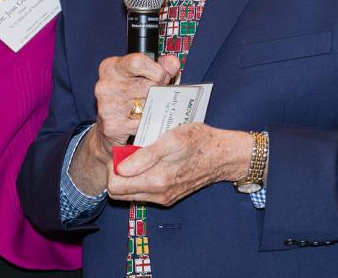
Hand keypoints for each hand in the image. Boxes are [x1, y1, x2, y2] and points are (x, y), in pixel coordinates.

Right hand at [92, 53, 179, 152]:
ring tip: (153, 107)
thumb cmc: (129, 94)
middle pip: (146, 85)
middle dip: (159, 91)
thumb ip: (161, 65)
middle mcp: (105, 85)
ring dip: (155, 108)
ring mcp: (107, 106)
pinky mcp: (112, 126)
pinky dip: (149, 123)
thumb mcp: (143, 74)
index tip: (163, 77)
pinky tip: (146, 121)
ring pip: (147, 106)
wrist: (110, 124)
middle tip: (161, 95)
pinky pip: (143, 124)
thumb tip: (173, 64)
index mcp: (111, 67)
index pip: (137, 62)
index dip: (156, 70)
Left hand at [107, 124, 250, 206]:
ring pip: (131, 193)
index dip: (113, 167)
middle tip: (130, 153)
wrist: (224, 155)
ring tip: (142, 155)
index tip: (123, 152)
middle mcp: (158, 195)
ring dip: (129, 176)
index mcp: (156, 181)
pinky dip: (141, 178)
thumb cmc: (199, 142)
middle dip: (118, 173)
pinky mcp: (169, 196)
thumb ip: (145, 156)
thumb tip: (121, 168)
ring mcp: (163, 198)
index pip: (114, 186)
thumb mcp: (171, 139)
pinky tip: (152, 162)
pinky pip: (144, 192)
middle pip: (119, 193)